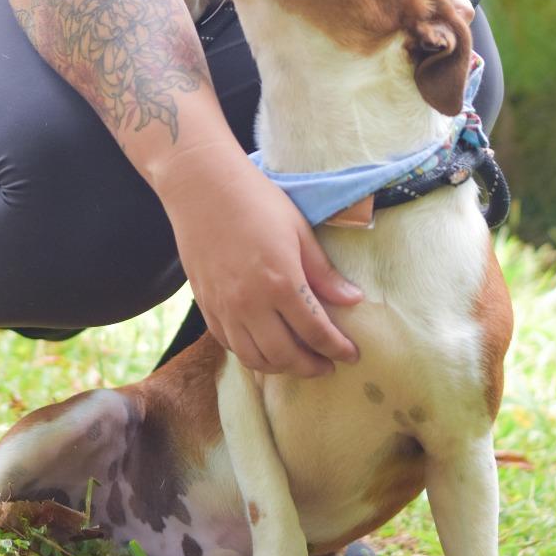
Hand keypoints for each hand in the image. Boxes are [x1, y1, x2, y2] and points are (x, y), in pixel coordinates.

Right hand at [158, 144, 361, 376]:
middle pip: (285, 355)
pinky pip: (229, 344)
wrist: (202, 187)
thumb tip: (353, 300)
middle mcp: (250, 303)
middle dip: (311, 367)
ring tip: (298, 362)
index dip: (338, 349)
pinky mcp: (205, 305)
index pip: (316, 332)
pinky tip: (265, 347)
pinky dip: (251, 354)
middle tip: (328, 365)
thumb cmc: (256, 202)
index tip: (352, 355)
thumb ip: (323, 273)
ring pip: (254, 358)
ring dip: (281, 368)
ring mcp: (224, 308)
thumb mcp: (299, 231)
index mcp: (281, 283)